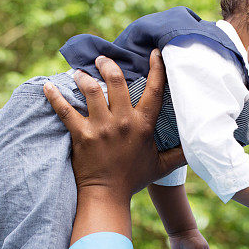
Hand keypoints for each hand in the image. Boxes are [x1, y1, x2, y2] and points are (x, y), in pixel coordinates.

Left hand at [43, 51, 185, 201]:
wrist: (107, 196)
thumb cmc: (134, 179)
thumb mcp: (162, 166)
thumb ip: (181, 153)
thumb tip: (201, 147)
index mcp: (143, 125)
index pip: (154, 90)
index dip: (157, 69)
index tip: (155, 53)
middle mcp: (122, 122)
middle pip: (116, 81)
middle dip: (108, 65)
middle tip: (102, 60)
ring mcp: (100, 127)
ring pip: (91, 90)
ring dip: (83, 77)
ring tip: (79, 72)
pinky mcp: (80, 135)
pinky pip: (65, 110)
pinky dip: (54, 96)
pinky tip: (47, 86)